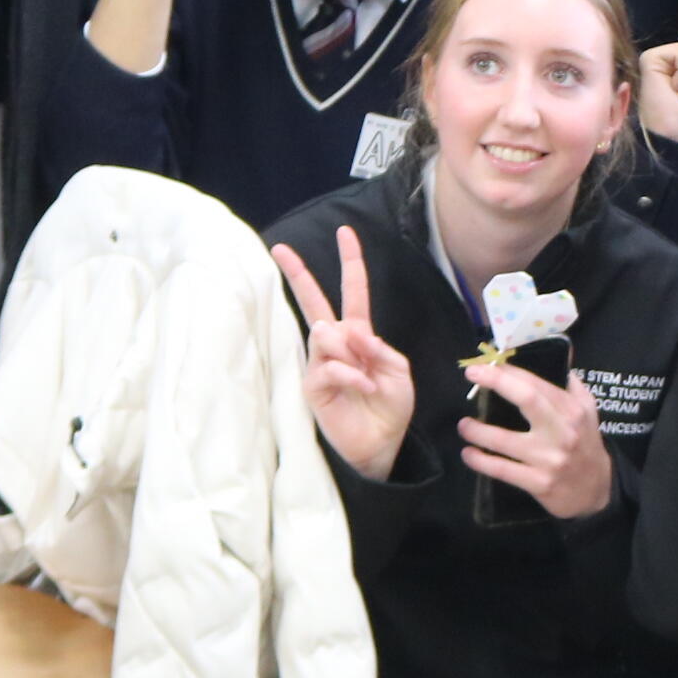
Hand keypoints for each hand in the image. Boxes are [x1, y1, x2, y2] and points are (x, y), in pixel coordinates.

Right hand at [272, 228, 413, 483]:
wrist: (380, 444)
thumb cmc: (389, 407)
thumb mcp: (397, 370)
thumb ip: (377, 347)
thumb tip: (343, 331)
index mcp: (359, 335)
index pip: (353, 292)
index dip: (351, 262)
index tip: (345, 233)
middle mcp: (336, 344)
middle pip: (314, 303)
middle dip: (299, 274)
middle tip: (280, 248)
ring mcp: (320, 363)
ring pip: (328, 336)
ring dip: (353, 356)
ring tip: (366, 380)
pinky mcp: (313, 384)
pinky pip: (329, 365)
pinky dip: (352, 375)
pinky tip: (362, 388)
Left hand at [458, 356, 614, 519]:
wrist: (597, 490)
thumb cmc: (585, 444)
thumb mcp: (587, 412)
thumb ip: (572, 386)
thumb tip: (558, 357)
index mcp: (572, 411)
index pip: (538, 384)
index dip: (510, 372)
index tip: (487, 364)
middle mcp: (562, 432)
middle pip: (527, 399)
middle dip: (497, 382)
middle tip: (471, 373)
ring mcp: (549, 459)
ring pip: (505, 440)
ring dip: (478, 430)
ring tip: (463, 425)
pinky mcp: (539, 483)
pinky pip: (502, 470)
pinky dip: (480, 461)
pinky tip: (468, 453)